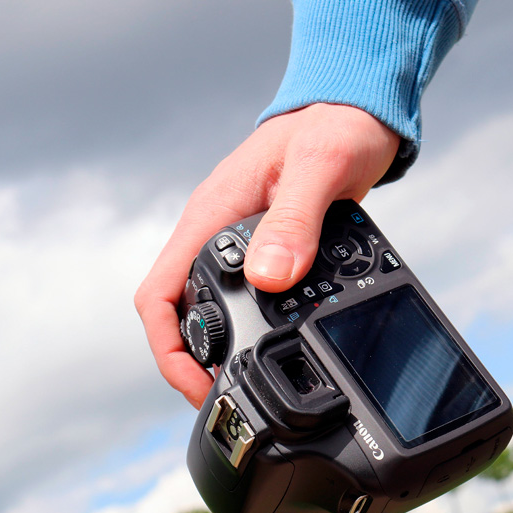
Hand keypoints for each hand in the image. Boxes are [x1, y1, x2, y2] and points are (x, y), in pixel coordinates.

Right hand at [135, 104, 399, 407]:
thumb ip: (295, 219)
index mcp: (212, 214)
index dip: (168, 347)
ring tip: (248, 383)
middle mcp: (216, 232)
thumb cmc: (336, 128)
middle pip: (178, 311)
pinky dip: (250, 328)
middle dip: (192, 361)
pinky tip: (275, 344)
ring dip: (219, 348)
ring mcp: (239, 243)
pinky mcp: (265, 249)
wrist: (353, 114)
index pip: (159, 291)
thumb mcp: (320, 167)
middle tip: (226, 398)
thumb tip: (270, 279)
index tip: (197, 383)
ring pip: (209, 307)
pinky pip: (243, 297)